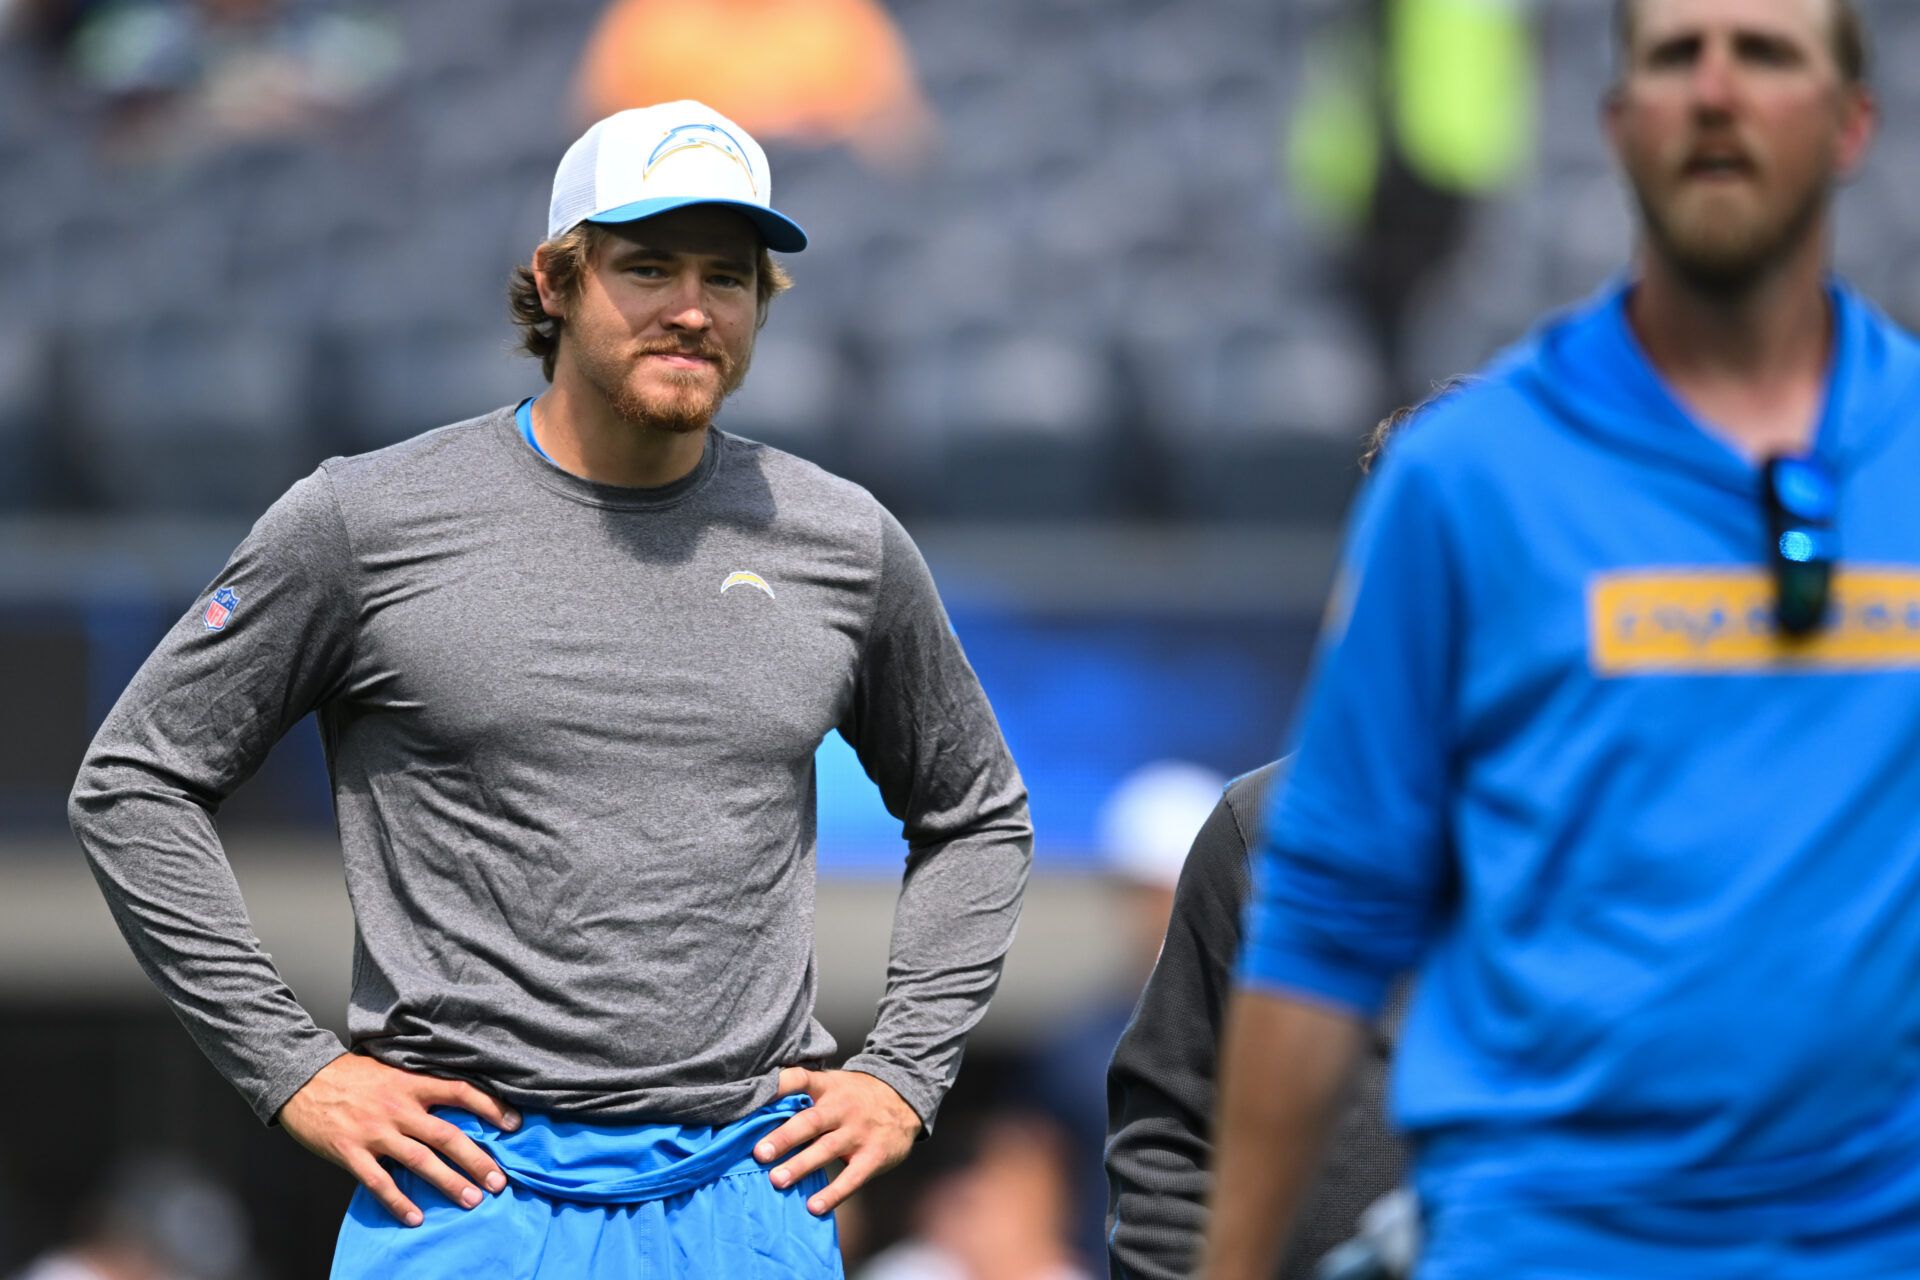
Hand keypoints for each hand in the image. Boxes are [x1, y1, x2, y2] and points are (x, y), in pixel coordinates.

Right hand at [277, 1052, 520, 1226]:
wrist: (302, 1079)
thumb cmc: (350, 1075)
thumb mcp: (391, 1069)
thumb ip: (419, 1085)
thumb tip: (455, 1098)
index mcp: (411, 1083)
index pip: (461, 1092)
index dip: (490, 1107)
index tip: (515, 1124)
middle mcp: (398, 1107)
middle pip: (447, 1135)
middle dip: (476, 1160)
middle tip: (499, 1181)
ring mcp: (375, 1131)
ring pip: (420, 1161)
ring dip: (448, 1183)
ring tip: (471, 1200)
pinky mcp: (350, 1151)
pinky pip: (379, 1182)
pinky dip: (398, 1202)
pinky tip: (415, 1217)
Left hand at [753, 1067, 921, 1215]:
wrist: (905, 1097)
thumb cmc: (855, 1095)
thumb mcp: (833, 1085)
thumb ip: (803, 1095)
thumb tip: (755, 1111)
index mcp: (827, 1087)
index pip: (800, 1079)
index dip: (778, 1086)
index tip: (755, 1097)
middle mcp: (841, 1107)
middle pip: (810, 1121)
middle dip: (784, 1137)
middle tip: (760, 1153)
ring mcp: (859, 1132)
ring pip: (826, 1149)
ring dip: (801, 1166)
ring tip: (777, 1180)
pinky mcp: (873, 1156)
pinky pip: (852, 1178)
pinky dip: (833, 1193)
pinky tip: (814, 1206)